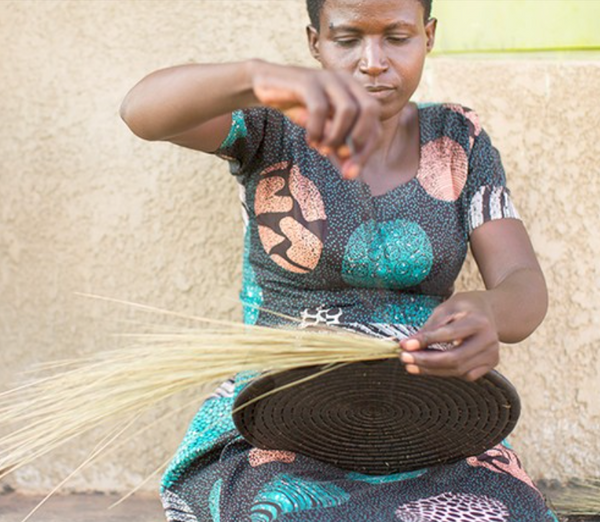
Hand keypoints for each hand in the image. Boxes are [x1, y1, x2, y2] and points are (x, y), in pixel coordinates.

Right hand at [251, 61, 381, 178]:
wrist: (265, 86)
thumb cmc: (299, 108)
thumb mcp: (322, 131)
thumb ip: (338, 150)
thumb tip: (351, 174)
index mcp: (355, 92)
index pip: (375, 122)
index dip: (367, 149)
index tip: (350, 171)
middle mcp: (346, 82)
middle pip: (371, 109)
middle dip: (359, 139)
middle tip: (341, 156)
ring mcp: (327, 79)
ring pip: (347, 110)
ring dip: (336, 137)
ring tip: (322, 149)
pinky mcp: (307, 81)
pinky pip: (319, 108)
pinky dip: (316, 130)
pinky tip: (309, 140)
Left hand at [399, 292, 499, 380]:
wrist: (491, 312)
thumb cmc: (466, 307)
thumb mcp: (447, 308)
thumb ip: (430, 326)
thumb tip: (409, 344)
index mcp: (479, 321)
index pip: (448, 334)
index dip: (425, 341)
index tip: (405, 345)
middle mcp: (489, 340)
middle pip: (454, 358)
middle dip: (425, 361)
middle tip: (404, 358)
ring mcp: (492, 354)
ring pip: (457, 370)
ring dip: (431, 370)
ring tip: (411, 365)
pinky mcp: (490, 364)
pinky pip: (465, 374)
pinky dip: (445, 372)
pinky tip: (429, 367)